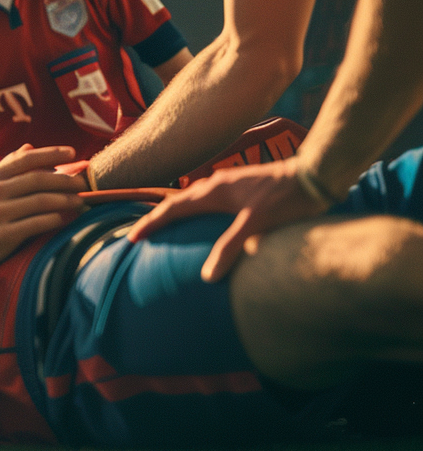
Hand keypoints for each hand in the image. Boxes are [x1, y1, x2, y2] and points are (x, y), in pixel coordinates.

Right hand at [0, 145, 86, 271]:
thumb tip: (29, 147)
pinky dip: (55, 220)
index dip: (51, 153)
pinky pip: (37, 224)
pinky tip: (67, 219)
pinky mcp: (4, 235)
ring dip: (65, 200)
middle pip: (38, 179)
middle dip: (66, 180)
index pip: (25, 159)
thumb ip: (7, 168)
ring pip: (41, 201)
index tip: (73, 153)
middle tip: (84, 183)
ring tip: (81, 201)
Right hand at [128, 158, 329, 282]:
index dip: (151, 223)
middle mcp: (218, 184)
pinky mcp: (245, 187)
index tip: (133, 238)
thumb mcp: (257, 224)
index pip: (172, 208)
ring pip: (195, 200)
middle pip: (179, 202)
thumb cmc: (288, 198)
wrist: (317, 174)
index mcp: (214, 192)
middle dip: (158, 218)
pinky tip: (209, 222)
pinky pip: (210, 201)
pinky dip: (198, 212)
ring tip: (169, 229)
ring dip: (178, 213)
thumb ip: (230, 247)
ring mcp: (231, 184)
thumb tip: (207, 276)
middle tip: (142, 235)